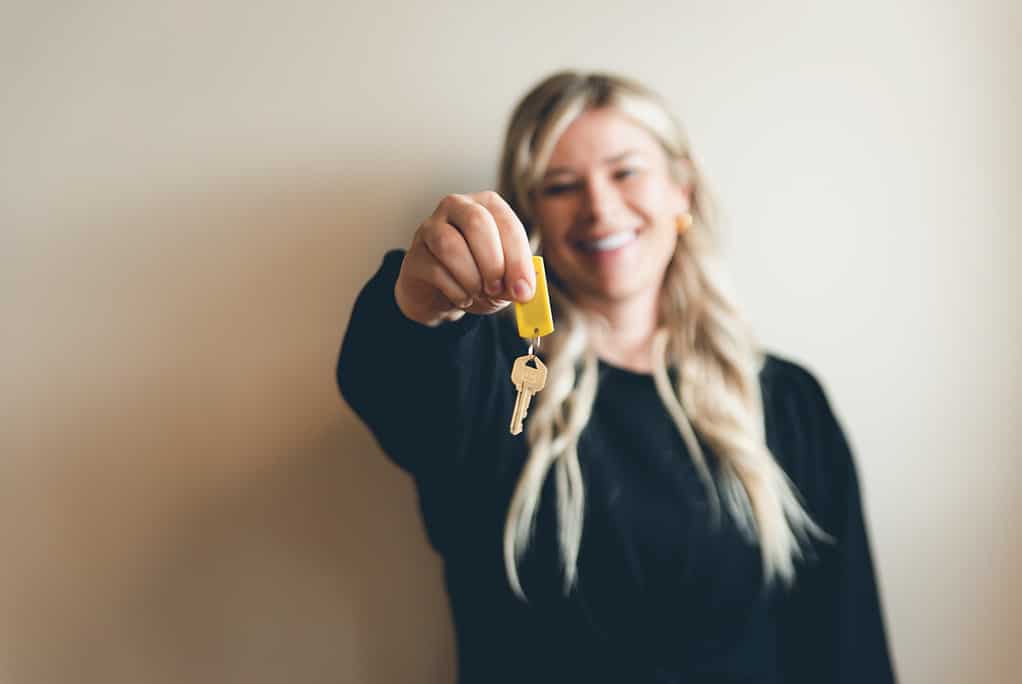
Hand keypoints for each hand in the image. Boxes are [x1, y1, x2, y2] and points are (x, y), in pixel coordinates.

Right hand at [394, 192, 535, 326]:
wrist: (439, 294)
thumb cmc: (477, 277)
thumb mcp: (504, 278)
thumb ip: (515, 280)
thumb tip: (522, 290)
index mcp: (487, 205)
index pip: (507, 223)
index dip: (518, 259)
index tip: (523, 290)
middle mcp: (457, 207)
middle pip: (477, 222)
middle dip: (493, 262)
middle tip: (499, 290)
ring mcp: (430, 228)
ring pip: (450, 244)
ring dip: (471, 278)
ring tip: (480, 294)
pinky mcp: (414, 254)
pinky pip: (434, 269)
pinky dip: (455, 291)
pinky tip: (463, 298)